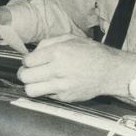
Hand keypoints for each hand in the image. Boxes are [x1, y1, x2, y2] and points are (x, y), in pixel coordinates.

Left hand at [18, 35, 135, 102]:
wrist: (110, 71)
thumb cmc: (91, 53)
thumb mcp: (70, 38)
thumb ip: (48, 43)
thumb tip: (32, 53)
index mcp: (58, 53)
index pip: (27, 61)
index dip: (27, 61)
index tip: (32, 61)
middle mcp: (58, 70)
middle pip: (25, 77)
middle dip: (25, 74)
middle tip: (30, 72)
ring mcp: (61, 86)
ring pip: (31, 91)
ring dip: (31, 85)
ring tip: (37, 81)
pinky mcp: (65, 97)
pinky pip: (46, 96)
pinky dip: (46, 91)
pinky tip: (54, 84)